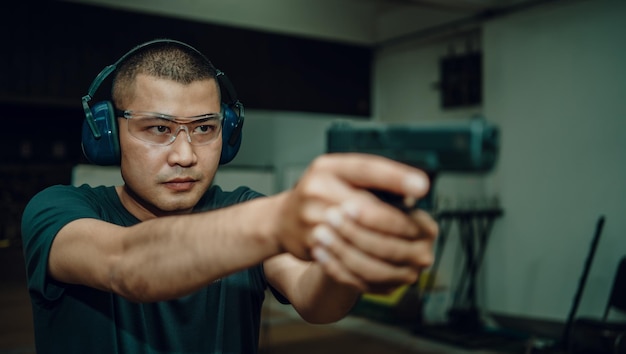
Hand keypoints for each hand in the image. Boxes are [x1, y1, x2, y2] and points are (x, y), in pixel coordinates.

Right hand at [275, 153, 437, 291]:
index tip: (422, 186)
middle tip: (421, 231)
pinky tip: (387, 267)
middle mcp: (316, 189)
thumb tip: (411, 197)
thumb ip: (371, 182)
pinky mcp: (310, 245)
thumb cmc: (319, 195)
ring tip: (410, 252)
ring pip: (361, 238)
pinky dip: (370, 265)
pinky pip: (347, 259)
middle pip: (368, 208)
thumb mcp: (339, 176)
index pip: (366, 169)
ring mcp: (311, 218)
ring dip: (389, 246)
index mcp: (328, 167)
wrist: (280, 221)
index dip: (396, 177)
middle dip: (398, 222)